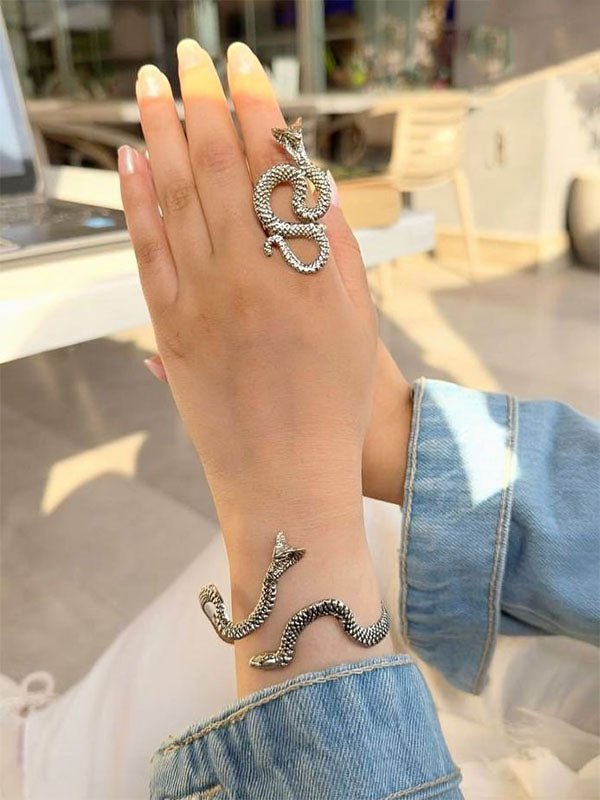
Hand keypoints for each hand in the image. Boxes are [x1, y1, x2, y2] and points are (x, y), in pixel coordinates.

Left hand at [119, 41, 377, 534]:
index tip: (241, 63)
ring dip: (161, 135)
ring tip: (150, 88)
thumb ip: (335, 245)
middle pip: (217, 169)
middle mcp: (248, 276)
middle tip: (188, 56)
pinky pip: (147, 253)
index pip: (273, 167)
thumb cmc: (333, 403)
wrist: (287, 477)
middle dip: (201, 101)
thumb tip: (309, 182)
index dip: (254, 107)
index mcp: (302, 270)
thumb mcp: (357, 319)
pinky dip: (136, 203)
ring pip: (176, 200)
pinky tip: (131, 162)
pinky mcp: (170, 330)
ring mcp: (202, 302)